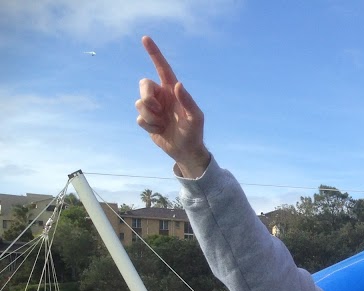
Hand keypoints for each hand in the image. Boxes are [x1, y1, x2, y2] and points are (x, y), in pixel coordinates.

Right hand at [136, 36, 210, 177]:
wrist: (186, 151)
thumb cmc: (194, 132)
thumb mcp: (195, 118)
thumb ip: (188, 101)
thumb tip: (178, 84)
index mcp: (173, 91)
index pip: (162, 68)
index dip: (154, 53)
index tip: (145, 38)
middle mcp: (162, 96)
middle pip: (143, 84)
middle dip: (147, 97)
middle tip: (158, 109)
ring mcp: (153, 108)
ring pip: (139, 102)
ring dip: (150, 115)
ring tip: (162, 123)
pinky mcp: (147, 120)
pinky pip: (139, 118)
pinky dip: (149, 126)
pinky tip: (160, 130)